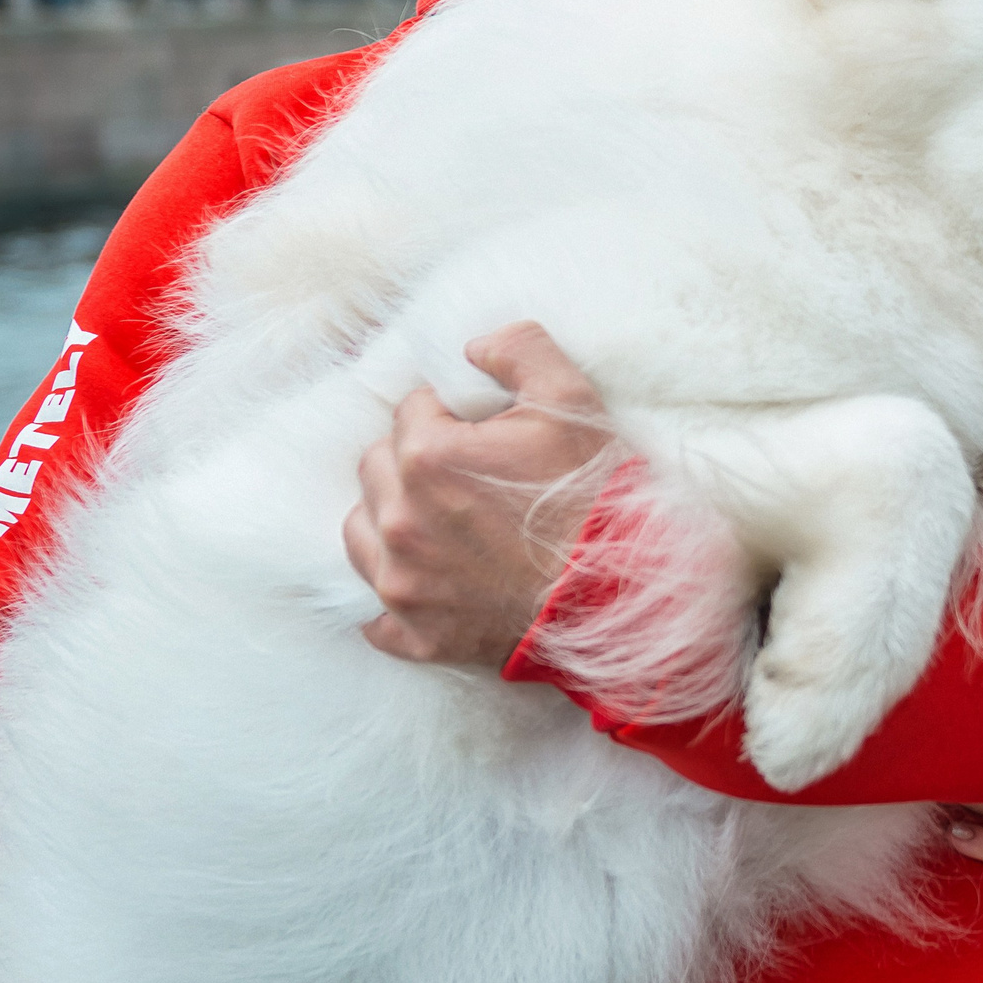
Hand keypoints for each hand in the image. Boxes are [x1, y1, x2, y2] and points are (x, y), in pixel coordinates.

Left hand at [343, 321, 616, 665]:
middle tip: (465, 473)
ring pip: (361, 534)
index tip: (483, 432)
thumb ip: (519, 350)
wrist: (622, 591)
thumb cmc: (595, 495)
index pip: (411, 410)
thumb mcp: (572, 400)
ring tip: (441, 522)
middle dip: (411, 461)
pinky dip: (398, 600)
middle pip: (375, 467)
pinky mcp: (418, 635)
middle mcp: (400, 521)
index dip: (450, 415)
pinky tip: (431, 584)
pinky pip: (378, 619)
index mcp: (427, 458)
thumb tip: (473, 347)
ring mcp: (404, 584)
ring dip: (391, 521)